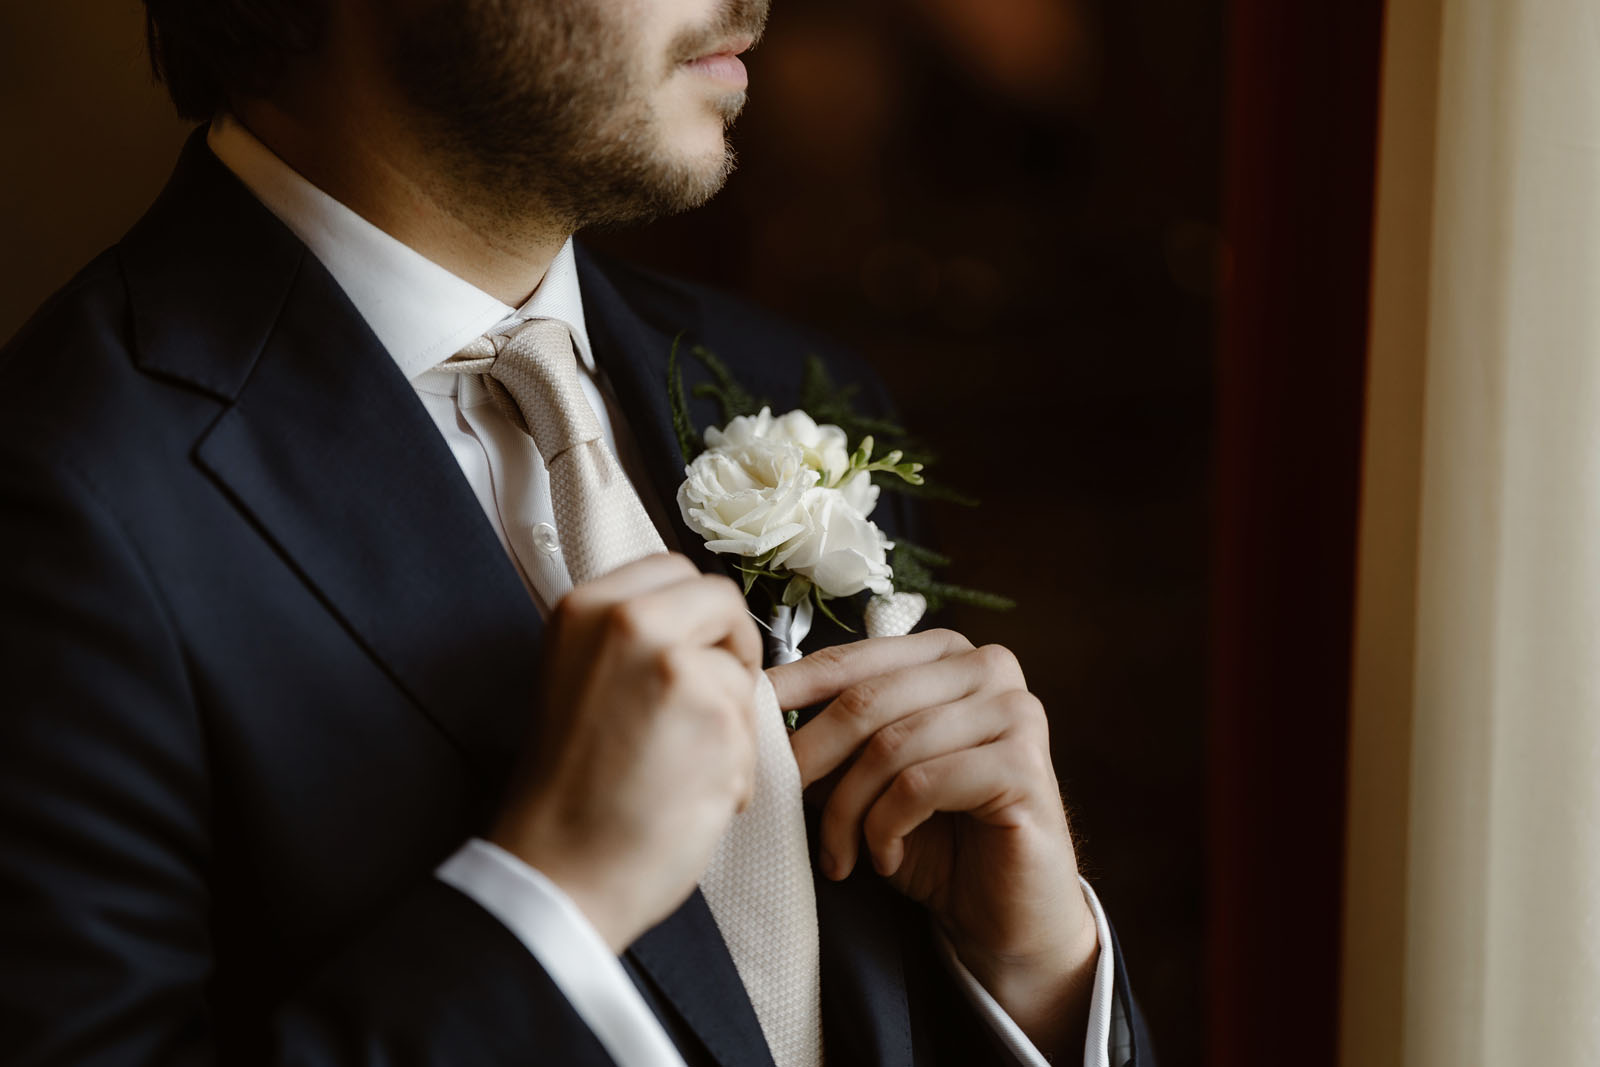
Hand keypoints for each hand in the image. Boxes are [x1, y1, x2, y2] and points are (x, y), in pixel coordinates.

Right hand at [489, 553, 761, 951]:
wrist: (559, 871)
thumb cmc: (571, 790)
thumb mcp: (580, 678)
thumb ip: (632, 640)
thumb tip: (699, 627)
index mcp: (586, 608)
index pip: (676, 570)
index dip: (698, 615)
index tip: (696, 651)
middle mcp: (628, 621)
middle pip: (723, 602)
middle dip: (730, 652)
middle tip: (710, 704)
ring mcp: (675, 665)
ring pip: (742, 673)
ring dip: (732, 725)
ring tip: (684, 770)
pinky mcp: (715, 715)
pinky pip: (754, 731)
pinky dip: (737, 769)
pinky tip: (692, 797)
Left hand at [768, 629, 1099, 1055]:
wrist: (1007, 915)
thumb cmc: (937, 842)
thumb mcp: (870, 780)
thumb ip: (831, 740)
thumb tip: (757, 714)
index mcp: (947, 653)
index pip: (852, 659)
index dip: (791, 688)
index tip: (745, 716)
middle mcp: (989, 666)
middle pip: (867, 700)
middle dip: (810, 756)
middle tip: (775, 800)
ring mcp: (1015, 711)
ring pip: (890, 746)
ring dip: (848, 810)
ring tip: (838, 855)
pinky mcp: (1024, 764)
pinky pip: (921, 784)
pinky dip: (886, 827)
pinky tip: (885, 858)